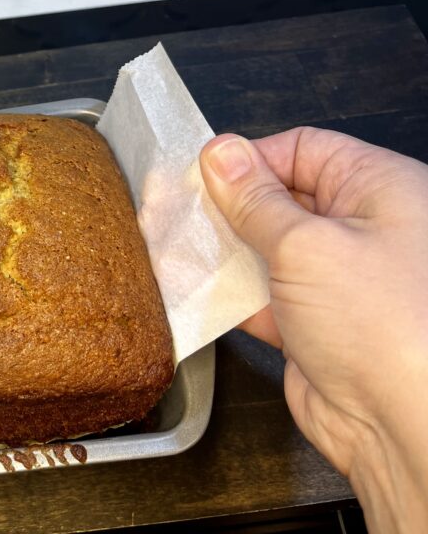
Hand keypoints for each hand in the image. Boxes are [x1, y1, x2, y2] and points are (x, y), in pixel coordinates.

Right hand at [199, 128, 427, 533]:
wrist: (402, 428)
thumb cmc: (388, 328)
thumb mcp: (306, 245)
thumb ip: (254, 199)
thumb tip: (222, 153)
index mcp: (381, 191)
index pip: (304, 150)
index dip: (251, 158)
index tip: (203, 174)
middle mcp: (364, 231)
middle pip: (281, 198)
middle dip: (230, 206)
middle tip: (178, 210)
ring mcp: (340, 281)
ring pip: (267, 248)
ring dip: (224, 252)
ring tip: (176, 247)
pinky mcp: (315, 325)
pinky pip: (263, 297)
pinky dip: (231, 295)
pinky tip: (195, 290)